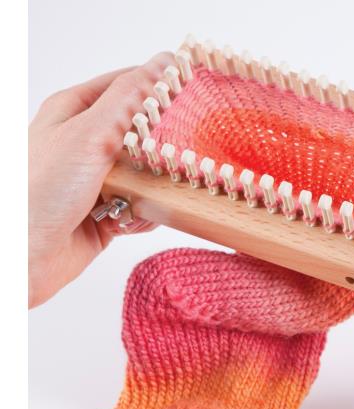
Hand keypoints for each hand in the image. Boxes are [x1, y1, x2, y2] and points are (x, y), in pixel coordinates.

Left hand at [28, 52, 173, 307]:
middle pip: (140, 132)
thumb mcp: (88, 134)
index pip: (123, 86)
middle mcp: (85, 144)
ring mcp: (97, 180)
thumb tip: (159, 66)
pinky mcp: (108, 213)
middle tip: (177, 148)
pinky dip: (144, 214)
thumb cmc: (40, 192)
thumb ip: (127, 101)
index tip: (188, 89)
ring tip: (148, 192)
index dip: (155, 85)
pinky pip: (141, 207)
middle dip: (160, 144)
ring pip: (145, 173)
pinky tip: (133, 219)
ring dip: (153, 186)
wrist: (25, 257)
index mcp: (73, 112)